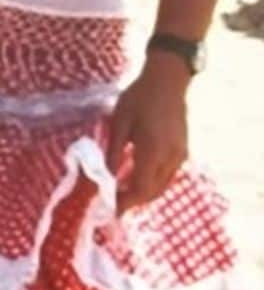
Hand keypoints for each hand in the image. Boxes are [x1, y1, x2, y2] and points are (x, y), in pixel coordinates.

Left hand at [106, 51, 190, 212]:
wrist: (168, 80)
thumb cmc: (139, 97)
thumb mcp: (119, 122)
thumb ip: (113, 152)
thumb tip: (105, 178)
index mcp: (153, 151)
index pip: (140, 188)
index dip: (125, 202)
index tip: (110, 209)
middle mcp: (170, 158)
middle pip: (152, 192)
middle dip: (133, 201)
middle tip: (114, 203)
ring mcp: (180, 155)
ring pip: (162, 186)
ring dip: (143, 193)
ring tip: (123, 192)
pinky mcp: (183, 151)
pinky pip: (168, 175)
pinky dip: (153, 182)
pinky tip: (138, 176)